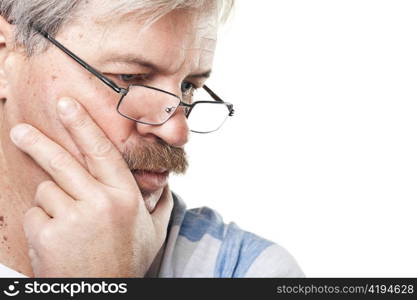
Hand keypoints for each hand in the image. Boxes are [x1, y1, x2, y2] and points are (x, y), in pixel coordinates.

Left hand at [10, 97, 172, 276]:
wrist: (103, 295)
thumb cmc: (128, 261)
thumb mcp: (154, 232)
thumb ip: (161, 202)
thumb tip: (164, 182)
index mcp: (125, 196)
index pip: (102, 151)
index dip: (83, 124)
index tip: (67, 105)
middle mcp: (99, 202)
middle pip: (62, 162)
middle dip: (39, 142)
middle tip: (22, 131)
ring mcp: (71, 218)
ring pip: (47, 189)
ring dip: (53, 201)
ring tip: (69, 224)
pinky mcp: (47, 234)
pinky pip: (35, 212)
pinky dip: (42, 221)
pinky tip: (59, 238)